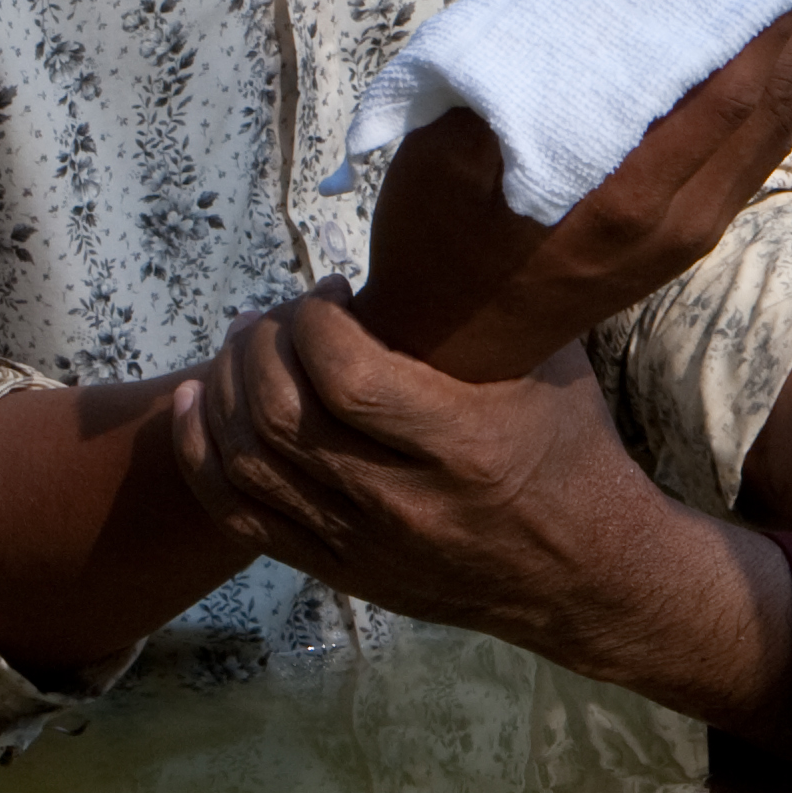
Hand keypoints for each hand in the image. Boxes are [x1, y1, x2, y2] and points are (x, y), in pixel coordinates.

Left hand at [170, 298, 791, 727]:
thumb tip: (437, 218)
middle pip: (280, 414)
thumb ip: (488, 306)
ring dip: (229, 387)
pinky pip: (239, 516)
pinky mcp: (340, 573)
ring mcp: (364, 546)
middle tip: (280, 313)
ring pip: (246, 463)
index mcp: (462, 445)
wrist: (588, 574)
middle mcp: (403, 503)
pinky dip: (204, 453)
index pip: (343, 373)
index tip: (333, 291)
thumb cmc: (572, 448)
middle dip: (261, 343)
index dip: (313, 317)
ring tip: (248, 346)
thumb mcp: (550, 364)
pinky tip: (203, 403)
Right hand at [350, 0, 791, 379]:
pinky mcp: (686, 241)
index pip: (730, 96)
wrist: (449, 352)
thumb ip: (509, 96)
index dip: (773, 22)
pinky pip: (751, 160)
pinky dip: (772, 101)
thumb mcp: (443, 162)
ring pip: (770, 137)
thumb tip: (578, 24)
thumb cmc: (436, 240)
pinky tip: (774, 56)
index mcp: (626, 200)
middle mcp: (678, 223)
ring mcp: (688, 238)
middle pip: (768, 111)